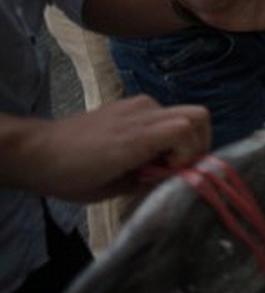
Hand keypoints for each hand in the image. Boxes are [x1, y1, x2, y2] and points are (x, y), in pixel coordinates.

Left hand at [3, 97, 209, 201]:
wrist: (38, 150)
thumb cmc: (71, 176)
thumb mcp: (113, 189)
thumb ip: (150, 179)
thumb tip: (173, 175)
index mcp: (137, 137)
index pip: (188, 129)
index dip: (189, 154)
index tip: (169, 173)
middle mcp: (144, 113)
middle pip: (198, 115)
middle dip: (198, 143)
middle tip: (178, 165)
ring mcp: (139, 104)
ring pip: (185, 113)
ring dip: (184, 136)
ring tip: (161, 158)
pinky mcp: (132, 103)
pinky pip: (165, 112)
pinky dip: (168, 130)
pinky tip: (146, 147)